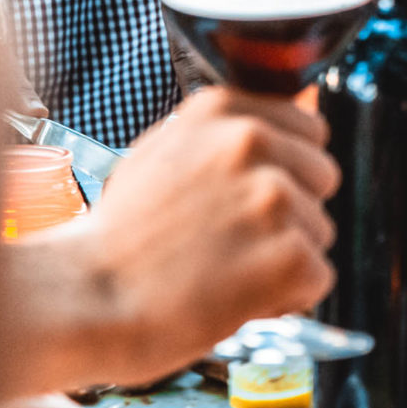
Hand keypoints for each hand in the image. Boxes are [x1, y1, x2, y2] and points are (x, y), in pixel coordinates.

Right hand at [8, 86, 338, 390]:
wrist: (83, 298)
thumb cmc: (115, 240)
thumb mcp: (161, 155)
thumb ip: (219, 140)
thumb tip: (274, 135)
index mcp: (222, 109)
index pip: (309, 129)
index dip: (287, 171)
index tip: (251, 198)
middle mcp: (251, 142)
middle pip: (323, 177)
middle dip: (292, 213)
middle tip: (230, 241)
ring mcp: (274, 197)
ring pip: (319, 232)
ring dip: (283, 259)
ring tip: (219, 271)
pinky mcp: (290, 254)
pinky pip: (317, 279)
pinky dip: (285, 298)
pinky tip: (232, 297)